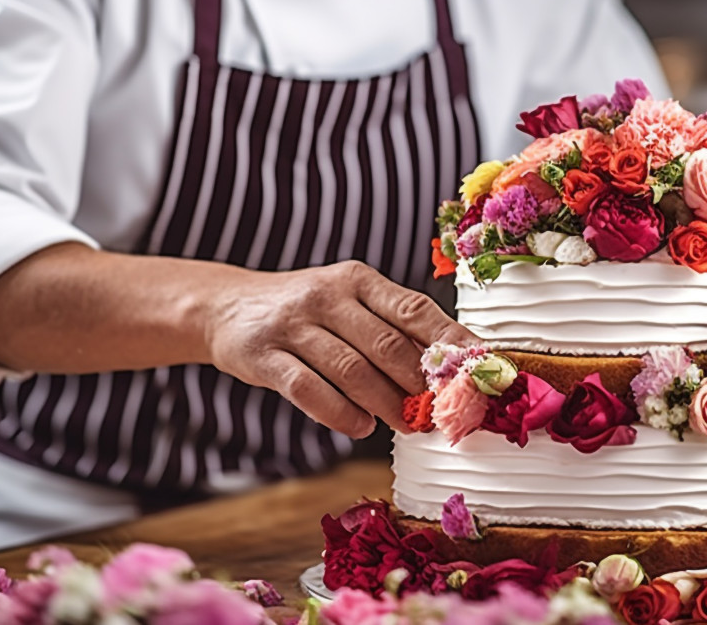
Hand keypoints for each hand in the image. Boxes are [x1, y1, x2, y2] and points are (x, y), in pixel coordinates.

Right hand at [205, 261, 479, 438]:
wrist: (226, 307)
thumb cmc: (306, 312)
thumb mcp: (349, 303)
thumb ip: (392, 328)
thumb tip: (451, 366)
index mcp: (358, 279)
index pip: (415, 309)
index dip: (452, 341)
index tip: (480, 369)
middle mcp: (326, 295)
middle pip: (388, 345)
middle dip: (420, 384)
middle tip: (441, 412)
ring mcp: (292, 325)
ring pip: (352, 370)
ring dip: (387, 405)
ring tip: (406, 424)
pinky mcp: (263, 357)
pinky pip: (309, 390)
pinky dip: (340, 413)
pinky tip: (360, 427)